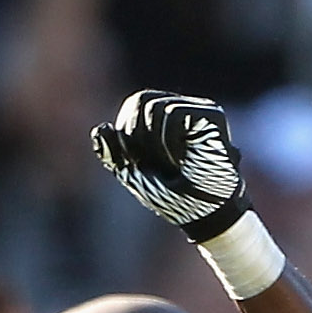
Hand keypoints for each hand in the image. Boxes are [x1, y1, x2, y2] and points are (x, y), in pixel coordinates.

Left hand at [91, 89, 250, 239]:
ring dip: (154, 144)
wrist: (202, 213)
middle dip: (136, 136)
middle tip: (152, 164)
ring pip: (155, 107)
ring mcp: (197, 109)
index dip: (126, 132)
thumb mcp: (131, 174)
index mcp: (162, 118)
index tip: (136, 162)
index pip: (134, 104)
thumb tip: (100, 128)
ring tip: (171, 165)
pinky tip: (181, 160)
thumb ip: (112, 152)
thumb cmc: (171, 196)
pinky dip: (169, 142)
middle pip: (141, 100)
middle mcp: (180, 108)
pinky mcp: (211, 114)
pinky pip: (173, 113)